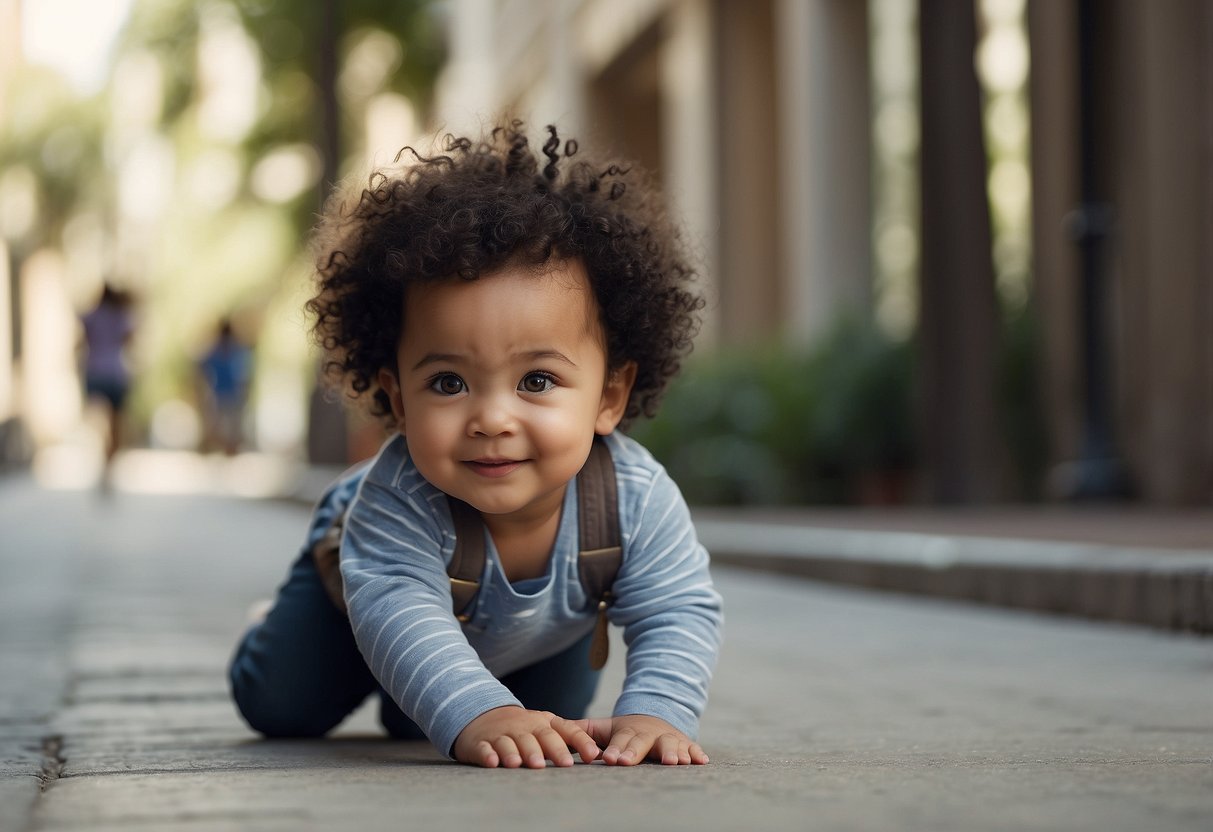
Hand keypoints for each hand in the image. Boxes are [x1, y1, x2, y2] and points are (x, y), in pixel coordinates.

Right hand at [452, 706, 600, 768]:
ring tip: (522, 764)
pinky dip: (489, 754)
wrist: (483, 716)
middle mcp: (525, 726)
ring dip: (517, 753)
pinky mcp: (482, 743)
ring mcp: (502, 733)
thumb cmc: (524, 728)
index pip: (566, 730)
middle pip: (540, 736)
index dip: (581, 742)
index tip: (594, 755)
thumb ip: (568, 739)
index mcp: (544, 722)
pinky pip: (485, 749)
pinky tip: (493, 762)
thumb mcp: (544, 727)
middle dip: (552, 749)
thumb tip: (597, 754)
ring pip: (511, 743)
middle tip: (563, 763)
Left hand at [570, 714, 708, 765]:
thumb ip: (578, 730)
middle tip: (629, 761)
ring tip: (674, 763)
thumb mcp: (600, 728)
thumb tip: (550, 727)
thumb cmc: (622, 732)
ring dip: (672, 752)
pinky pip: (693, 747)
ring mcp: (667, 738)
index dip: (615, 749)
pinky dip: (697, 753)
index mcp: (626, 731)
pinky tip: (701, 761)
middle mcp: (648, 733)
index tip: (609, 759)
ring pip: (670, 744)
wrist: (653, 717)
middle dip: (636, 751)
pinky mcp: (684, 744)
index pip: (620, 740)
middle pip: (642, 742)